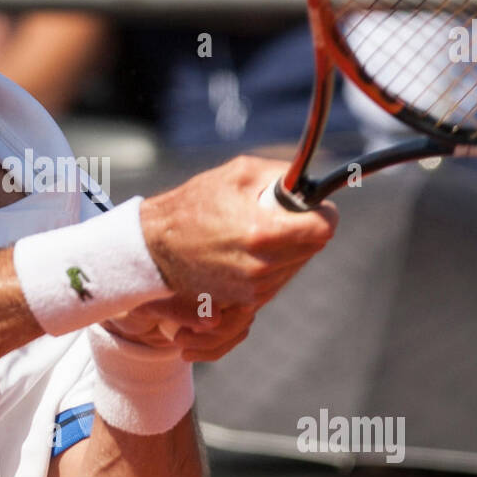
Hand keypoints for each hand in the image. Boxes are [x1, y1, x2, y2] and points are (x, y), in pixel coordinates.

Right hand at [139, 156, 337, 311]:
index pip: (323, 228)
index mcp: (263, 233)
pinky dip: (270, 266)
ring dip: (285, 249)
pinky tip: (248, 252)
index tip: (311, 207)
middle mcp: (262, 267)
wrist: (153, 247)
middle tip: (272, 216)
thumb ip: (283, 177)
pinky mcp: (245, 303)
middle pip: (312, 247)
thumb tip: (313, 186)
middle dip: (300, 229)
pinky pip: (277, 281)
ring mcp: (254, 290)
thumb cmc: (192, 206)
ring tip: (252, 234)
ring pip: (296, 264)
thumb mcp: (239, 173)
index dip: (321, 212)